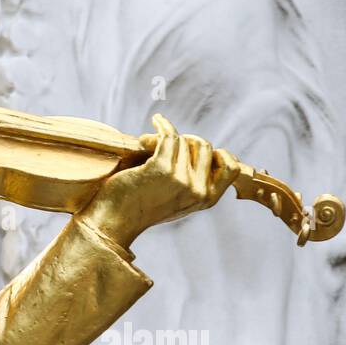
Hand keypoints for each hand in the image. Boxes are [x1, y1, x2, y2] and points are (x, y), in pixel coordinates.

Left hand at [78, 114, 239, 249]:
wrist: (115, 222)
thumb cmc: (143, 207)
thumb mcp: (178, 199)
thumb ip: (194, 182)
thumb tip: (205, 150)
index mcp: (206, 199)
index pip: (230, 168)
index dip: (220, 153)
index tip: (200, 148)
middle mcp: (198, 190)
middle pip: (205, 146)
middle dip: (186, 139)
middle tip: (166, 143)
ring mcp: (181, 179)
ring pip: (184, 140)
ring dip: (166, 135)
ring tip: (149, 141)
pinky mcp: (161, 169)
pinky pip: (169, 136)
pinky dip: (162, 125)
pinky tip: (155, 122)